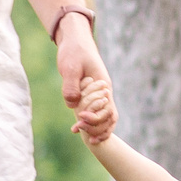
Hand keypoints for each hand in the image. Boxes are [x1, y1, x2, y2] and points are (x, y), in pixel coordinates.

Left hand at [60, 22, 114, 141]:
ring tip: (87, 140)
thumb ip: (71, 86)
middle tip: (78, 131)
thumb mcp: (70, 67)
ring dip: (96, 129)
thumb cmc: (74, 51)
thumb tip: (73, 105)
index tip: (80, 120)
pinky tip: (78, 129)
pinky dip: (90, 122)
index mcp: (103, 86)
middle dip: (97, 128)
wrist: (74, 40)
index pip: (108, 111)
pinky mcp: (89, 94)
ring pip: (105, 117)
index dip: (95, 119)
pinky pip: (95, 112)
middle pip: (109, 118)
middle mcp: (104, 92)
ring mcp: (98, 94)